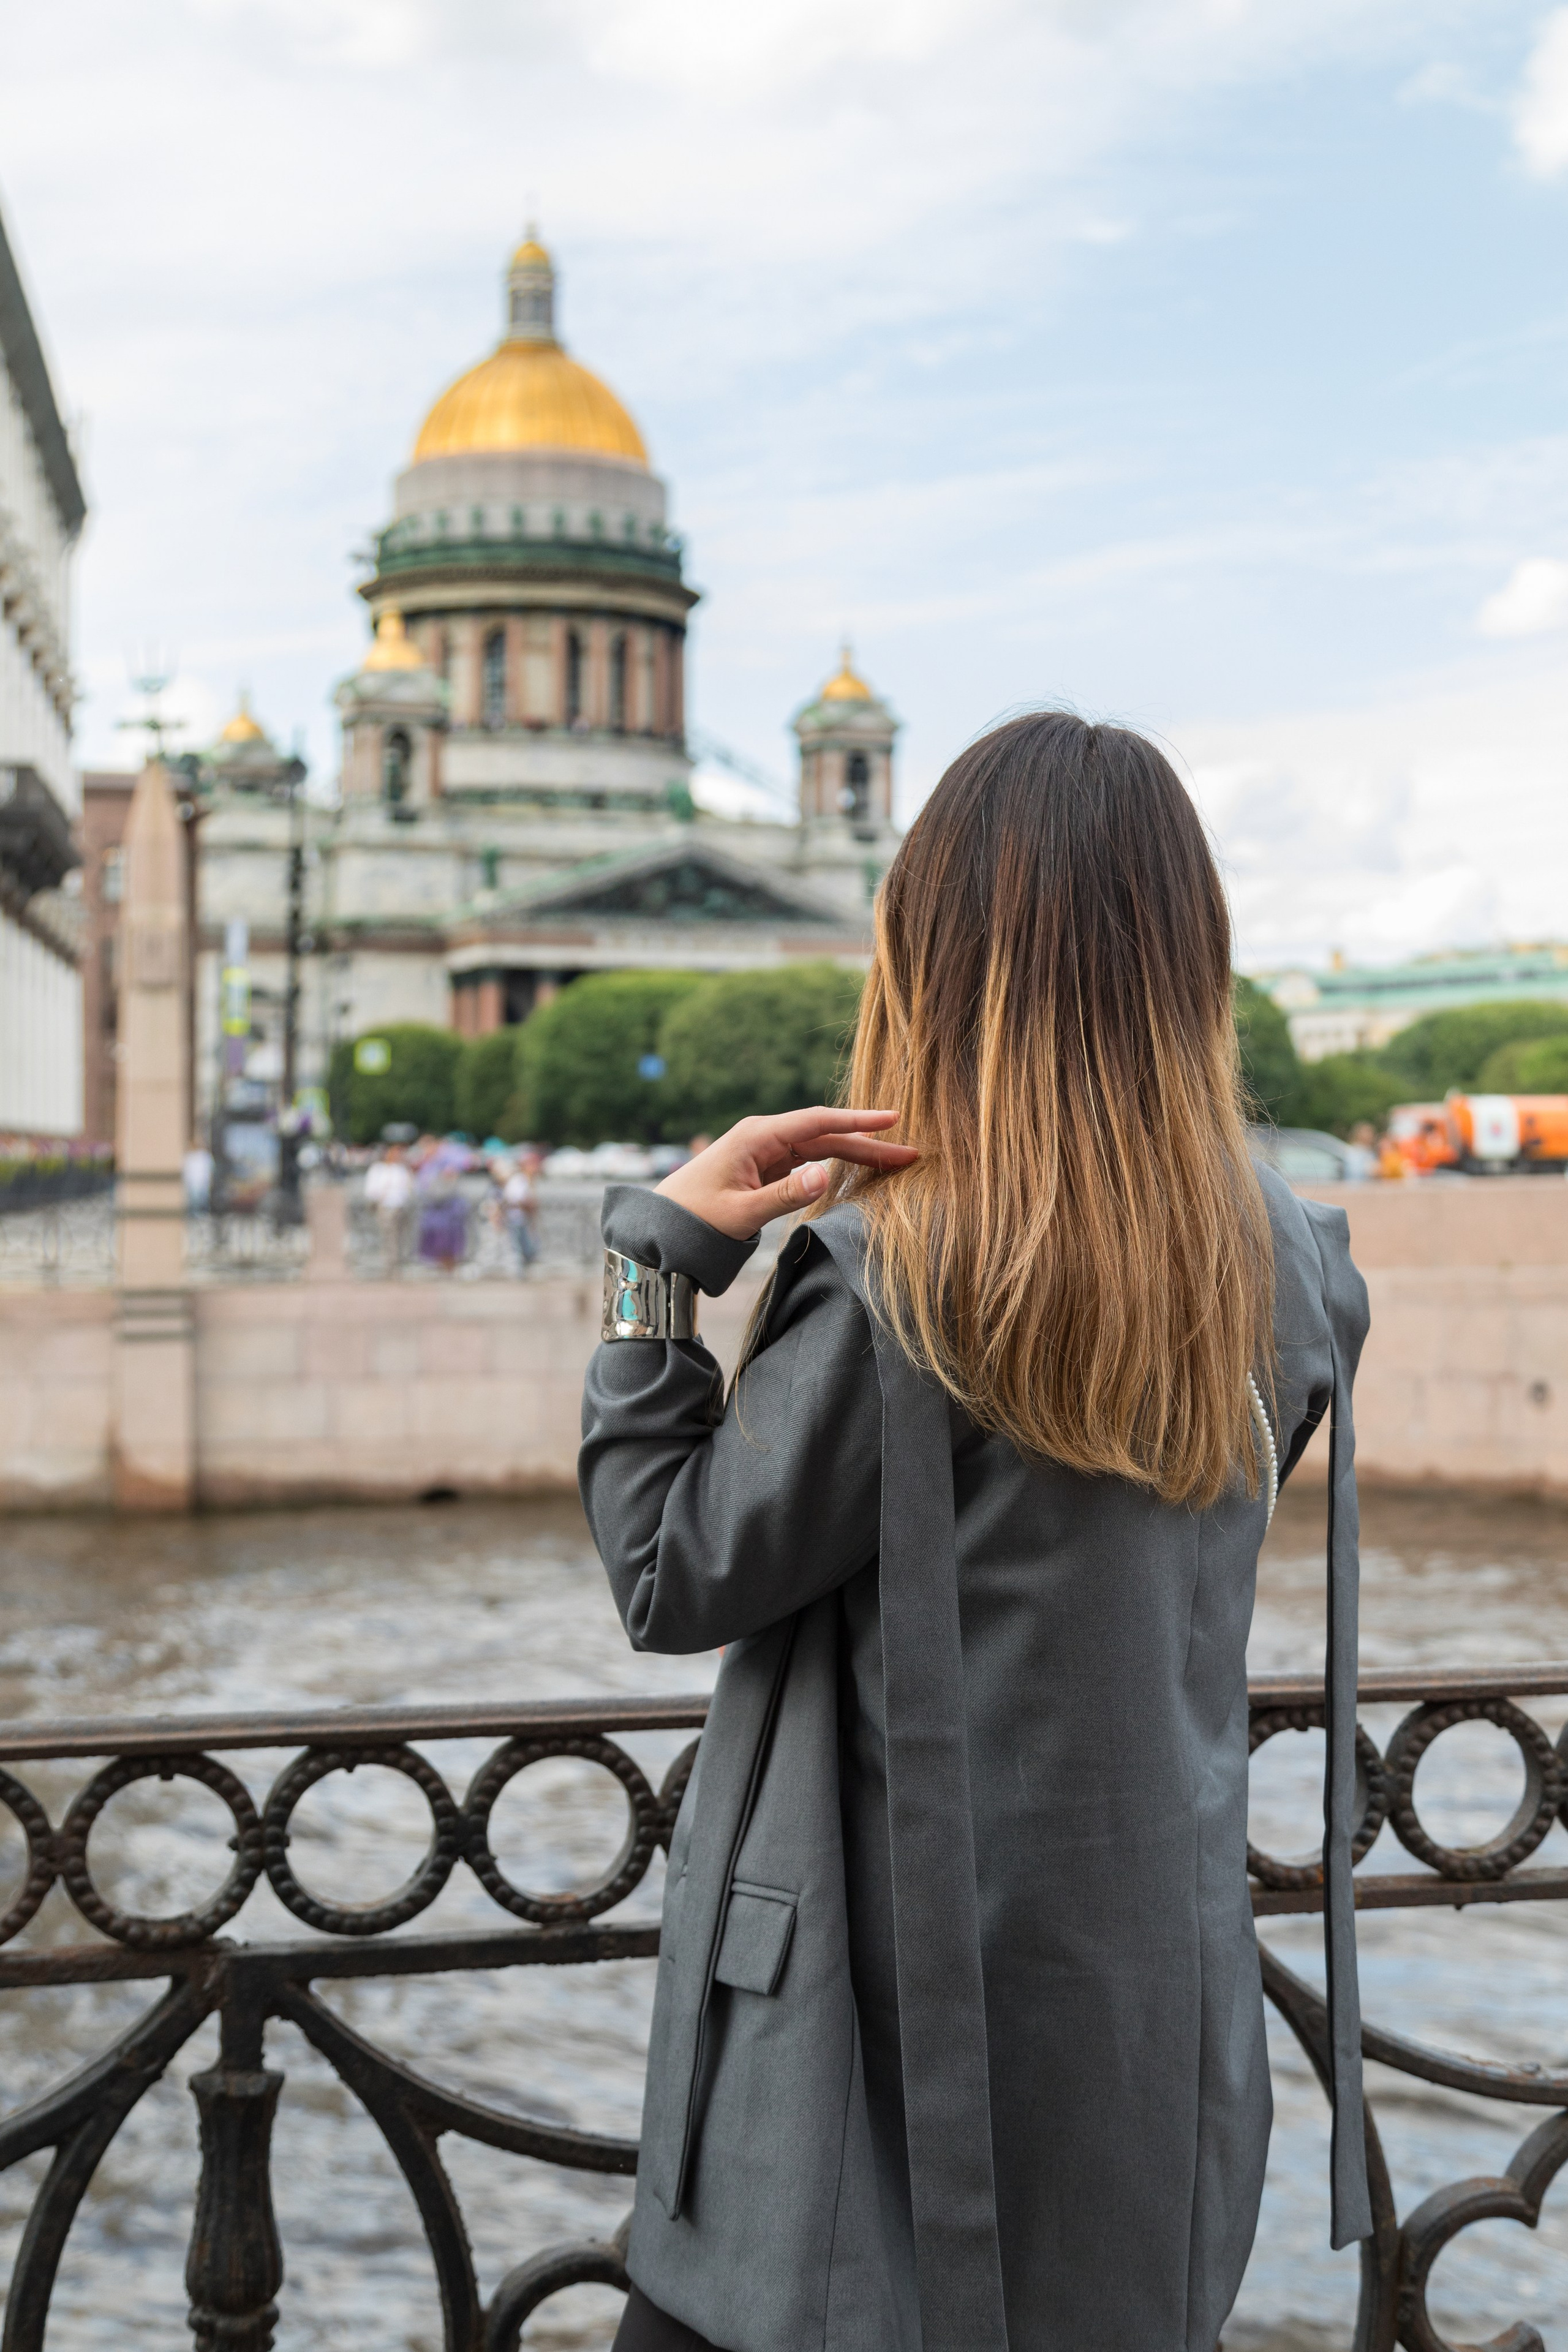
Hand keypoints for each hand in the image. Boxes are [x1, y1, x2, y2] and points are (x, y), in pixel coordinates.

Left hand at [655, 1108, 917, 1240]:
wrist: (660, 1228)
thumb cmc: (693, 1219)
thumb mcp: (740, 1213)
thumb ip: (784, 1195)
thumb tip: (824, 1175)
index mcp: (757, 1136)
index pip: (817, 1122)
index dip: (858, 1120)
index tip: (893, 1118)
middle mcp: (763, 1137)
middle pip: (825, 1135)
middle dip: (867, 1142)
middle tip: (908, 1152)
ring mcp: (764, 1151)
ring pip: (819, 1148)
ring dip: (855, 1154)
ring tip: (893, 1162)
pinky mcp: (763, 1168)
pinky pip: (807, 1161)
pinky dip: (834, 1165)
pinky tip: (858, 1169)